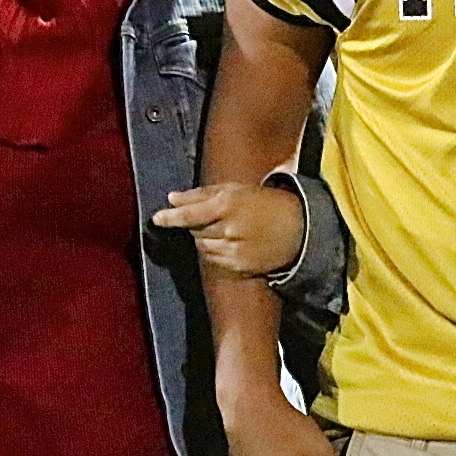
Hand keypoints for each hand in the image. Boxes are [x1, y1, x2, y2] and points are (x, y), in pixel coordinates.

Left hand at [153, 182, 305, 276]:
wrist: (298, 229)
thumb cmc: (266, 203)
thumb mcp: (237, 189)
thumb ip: (202, 194)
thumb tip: (171, 198)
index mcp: (228, 204)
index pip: (189, 214)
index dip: (170, 218)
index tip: (156, 218)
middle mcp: (228, 229)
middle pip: (194, 231)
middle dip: (196, 224)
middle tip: (214, 217)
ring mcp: (233, 250)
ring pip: (202, 247)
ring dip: (206, 239)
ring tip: (225, 230)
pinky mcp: (238, 266)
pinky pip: (214, 261)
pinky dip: (216, 252)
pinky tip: (232, 243)